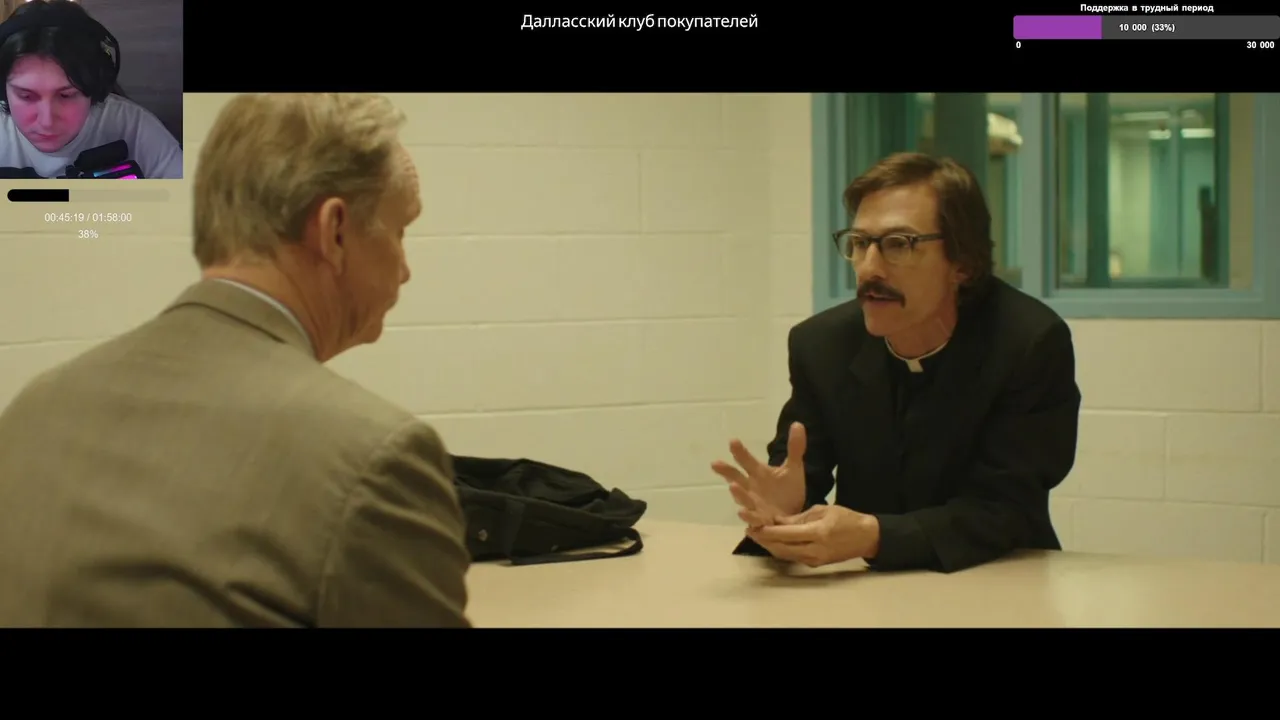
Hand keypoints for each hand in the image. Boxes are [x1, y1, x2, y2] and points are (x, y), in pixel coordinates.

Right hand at [712, 422, 807, 527]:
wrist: (795, 514)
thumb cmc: (788, 491)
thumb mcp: (793, 468)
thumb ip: (795, 448)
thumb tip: (798, 423)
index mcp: (758, 473)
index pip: (746, 460)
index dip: (739, 451)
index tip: (732, 441)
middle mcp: (751, 488)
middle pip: (736, 478)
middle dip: (726, 471)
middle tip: (715, 463)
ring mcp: (754, 505)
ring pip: (743, 499)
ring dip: (738, 494)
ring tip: (733, 487)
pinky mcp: (760, 521)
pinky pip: (752, 519)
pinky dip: (748, 517)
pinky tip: (742, 512)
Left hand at [745, 504, 879, 566]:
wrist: (866, 537)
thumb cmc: (846, 519)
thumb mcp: (822, 510)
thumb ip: (798, 518)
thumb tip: (776, 521)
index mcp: (817, 533)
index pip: (785, 534)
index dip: (767, 531)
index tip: (752, 524)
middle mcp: (814, 550)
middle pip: (781, 549)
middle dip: (763, 541)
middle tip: (750, 531)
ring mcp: (814, 560)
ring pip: (785, 555)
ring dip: (769, 546)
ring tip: (757, 535)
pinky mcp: (815, 564)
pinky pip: (793, 557)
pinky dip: (780, 549)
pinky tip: (773, 541)